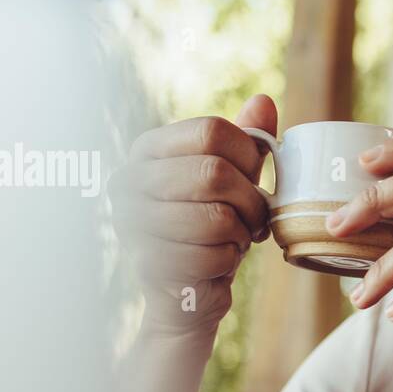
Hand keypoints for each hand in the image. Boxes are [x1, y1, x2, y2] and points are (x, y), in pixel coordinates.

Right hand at [109, 94, 277, 335]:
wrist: (188, 290)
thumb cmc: (213, 227)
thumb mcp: (234, 179)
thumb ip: (247, 140)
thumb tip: (263, 101)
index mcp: (148, 149)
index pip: (212, 131)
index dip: (248, 157)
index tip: (251, 180)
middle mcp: (129, 179)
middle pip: (214, 173)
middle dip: (249, 202)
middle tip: (252, 218)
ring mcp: (132, 221)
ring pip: (217, 217)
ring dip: (240, 234)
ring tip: (232, 238)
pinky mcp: (146, 262)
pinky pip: (213, 254)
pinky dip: (229, 260)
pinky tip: (217, 261)